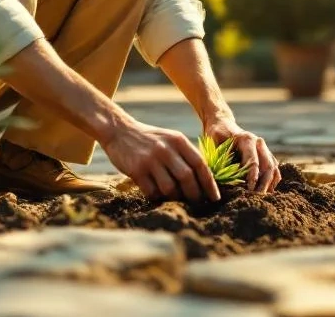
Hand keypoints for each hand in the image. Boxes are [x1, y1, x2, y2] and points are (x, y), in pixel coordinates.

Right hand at [102, 118, 220, 202]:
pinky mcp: (137, 170)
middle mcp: (166, 149)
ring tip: (175, 199)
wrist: (119, 131)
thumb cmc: (150, 139)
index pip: (200, 164)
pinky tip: (157, 195)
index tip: (215, 198)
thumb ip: (185, 155)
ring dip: (174, 198)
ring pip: (170, 188)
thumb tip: (204, 180)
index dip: (209, 183)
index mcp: (178, 141)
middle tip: (197, 204)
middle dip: (195, 195)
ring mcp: (150, 159)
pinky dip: (157, 197)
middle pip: (187, 178)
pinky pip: (152, 192)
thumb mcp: (170, 139)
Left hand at [204, 118, 280, 193]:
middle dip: (264, 184)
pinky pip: (274, 168)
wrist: (222, 123)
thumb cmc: (215, 134)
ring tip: (263, 198)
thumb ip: (219, 159)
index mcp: (247, 139)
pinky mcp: (265, 154)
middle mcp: (259, 143)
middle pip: (267, 167)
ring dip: (270, 184)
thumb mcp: (213, 144)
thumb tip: (222, 179)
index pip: (253, 162)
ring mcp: (264, 148)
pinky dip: (273, 180)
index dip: (252, 177)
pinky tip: (267, 191)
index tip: (250, 190)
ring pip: (273, 168)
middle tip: (258, 198)